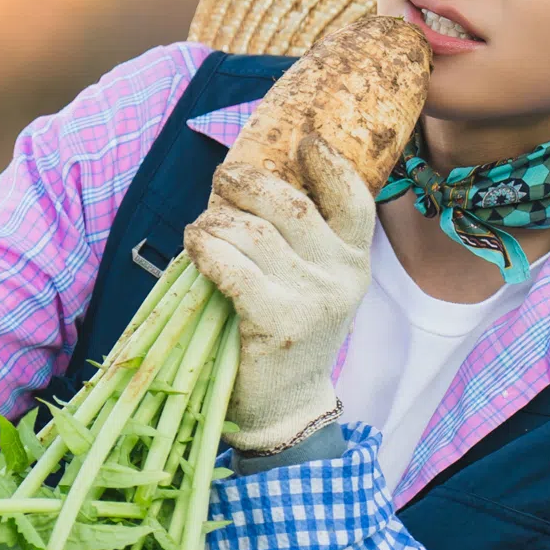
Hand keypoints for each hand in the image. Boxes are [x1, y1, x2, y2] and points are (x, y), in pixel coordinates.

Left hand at [183, 135, 372, 450]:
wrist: (287, 408)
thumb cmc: (290, 335)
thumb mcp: (313, 285)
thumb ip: (299, 240)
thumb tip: (250, 181)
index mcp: (353, 261)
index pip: (353, 198)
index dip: (330, 164)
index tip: (305, 142)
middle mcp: (339, 276)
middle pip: (290, 205)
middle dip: (248, 183)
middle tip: (223, 179)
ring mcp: (310, 299)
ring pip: (252, 233)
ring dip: (216, 222)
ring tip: (202, 228)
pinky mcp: (275, 321)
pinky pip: (232, 267)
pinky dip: (206, 250)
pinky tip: (196, 247)